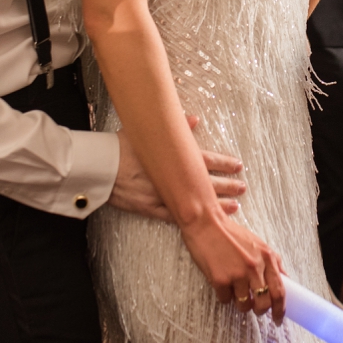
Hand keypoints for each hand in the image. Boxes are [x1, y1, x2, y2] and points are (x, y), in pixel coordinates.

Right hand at [108, 116, 245, 220]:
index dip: (224, 163)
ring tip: (235, 206)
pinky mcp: (151, 209)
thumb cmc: (121, 146)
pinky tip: (205, 222)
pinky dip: (192, 220)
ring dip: (216, 204)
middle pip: (206, 183)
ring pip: (196, 202)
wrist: (100, 167)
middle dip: (227, 185)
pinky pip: (176, 217)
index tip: (238, 166)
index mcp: (173, 158)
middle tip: (242, 186)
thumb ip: (174, 126)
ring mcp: (163, 195)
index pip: (206, 160)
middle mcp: (172, 178)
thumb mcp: (147, 132)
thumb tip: (194, 120)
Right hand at [180, 209, 286, 321]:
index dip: (281, 309)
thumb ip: (272, 261)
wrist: (205, 223)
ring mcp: (237, 274)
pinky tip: (221, 284)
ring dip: (241, 304)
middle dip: (260, 310)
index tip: (279, 318)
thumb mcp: (257, 243)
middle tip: (256, 310)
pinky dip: (224, 296)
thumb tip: (284, 279)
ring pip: (244, 305)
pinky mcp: (220, 279)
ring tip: (235, 292)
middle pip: (264, 302)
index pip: (280, 290)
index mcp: (267, 257)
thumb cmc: (230, 233)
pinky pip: (226, 300)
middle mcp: (255, 266)